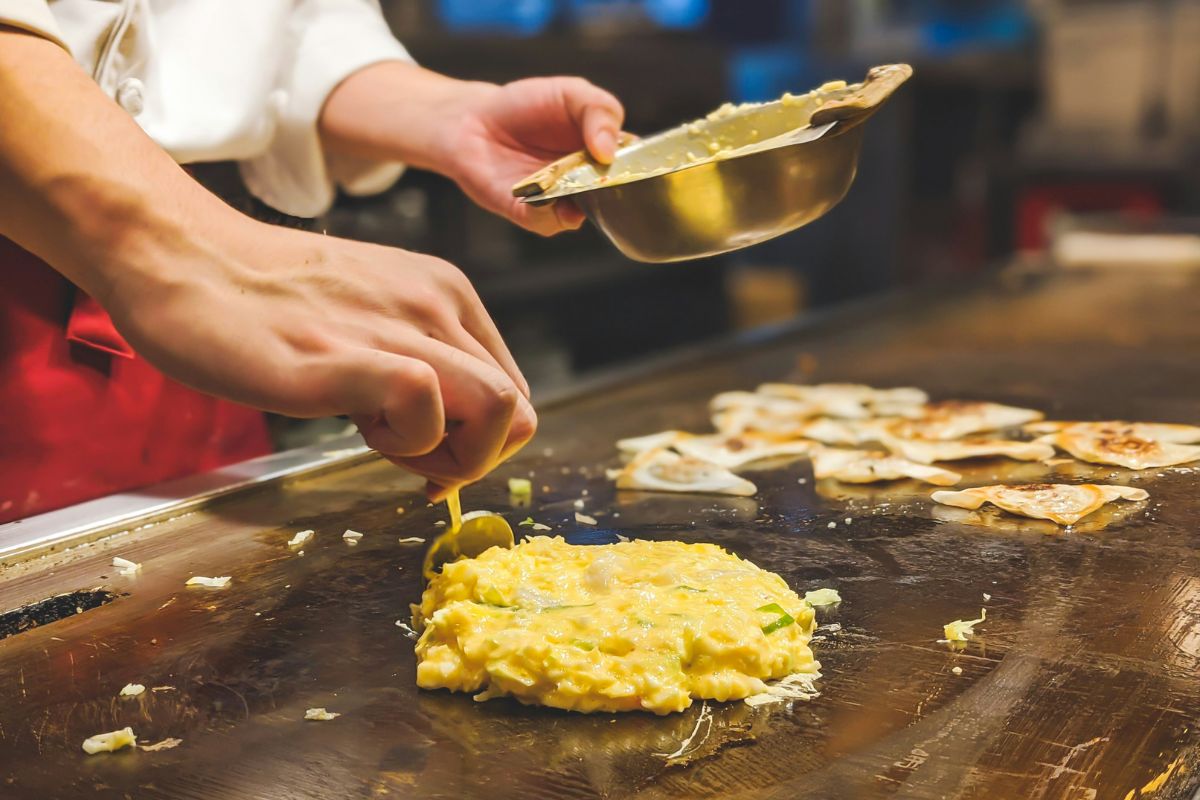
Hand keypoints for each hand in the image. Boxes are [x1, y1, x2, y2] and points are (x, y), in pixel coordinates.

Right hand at [103, 213, 535, 499]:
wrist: (182, 257)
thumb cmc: (264, 298)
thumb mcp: (369, 318)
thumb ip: (416, 365)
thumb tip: (445, 439)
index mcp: (446, 295)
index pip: (515, 394)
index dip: (483, 444)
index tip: (432, 460)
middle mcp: (437, 304)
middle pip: (517, 413)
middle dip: (473, 460)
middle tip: (411, 461)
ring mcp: (397, 326)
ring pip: (499, 410)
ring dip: (449, 455)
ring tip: (379, 438)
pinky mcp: (346, 355)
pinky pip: (424, 402)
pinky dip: (406, 443)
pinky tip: (355, 428)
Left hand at [442, 77, 625, 235]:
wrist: (473, 120)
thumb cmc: (525, 106)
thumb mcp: (571, 93)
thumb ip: (599, 111)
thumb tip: (609, 151)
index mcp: (604, 152)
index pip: (637, 166)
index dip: (643, 167)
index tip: (640, 163)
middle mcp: (587, 181)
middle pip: (616, 197)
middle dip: (616, 191)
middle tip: (610, 177)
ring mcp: (561, 200)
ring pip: (585, 214)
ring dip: (584, 204)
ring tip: (576, 187)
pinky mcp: (530, 213)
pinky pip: (549, 222)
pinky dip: (549, 212)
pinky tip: (543, 196)